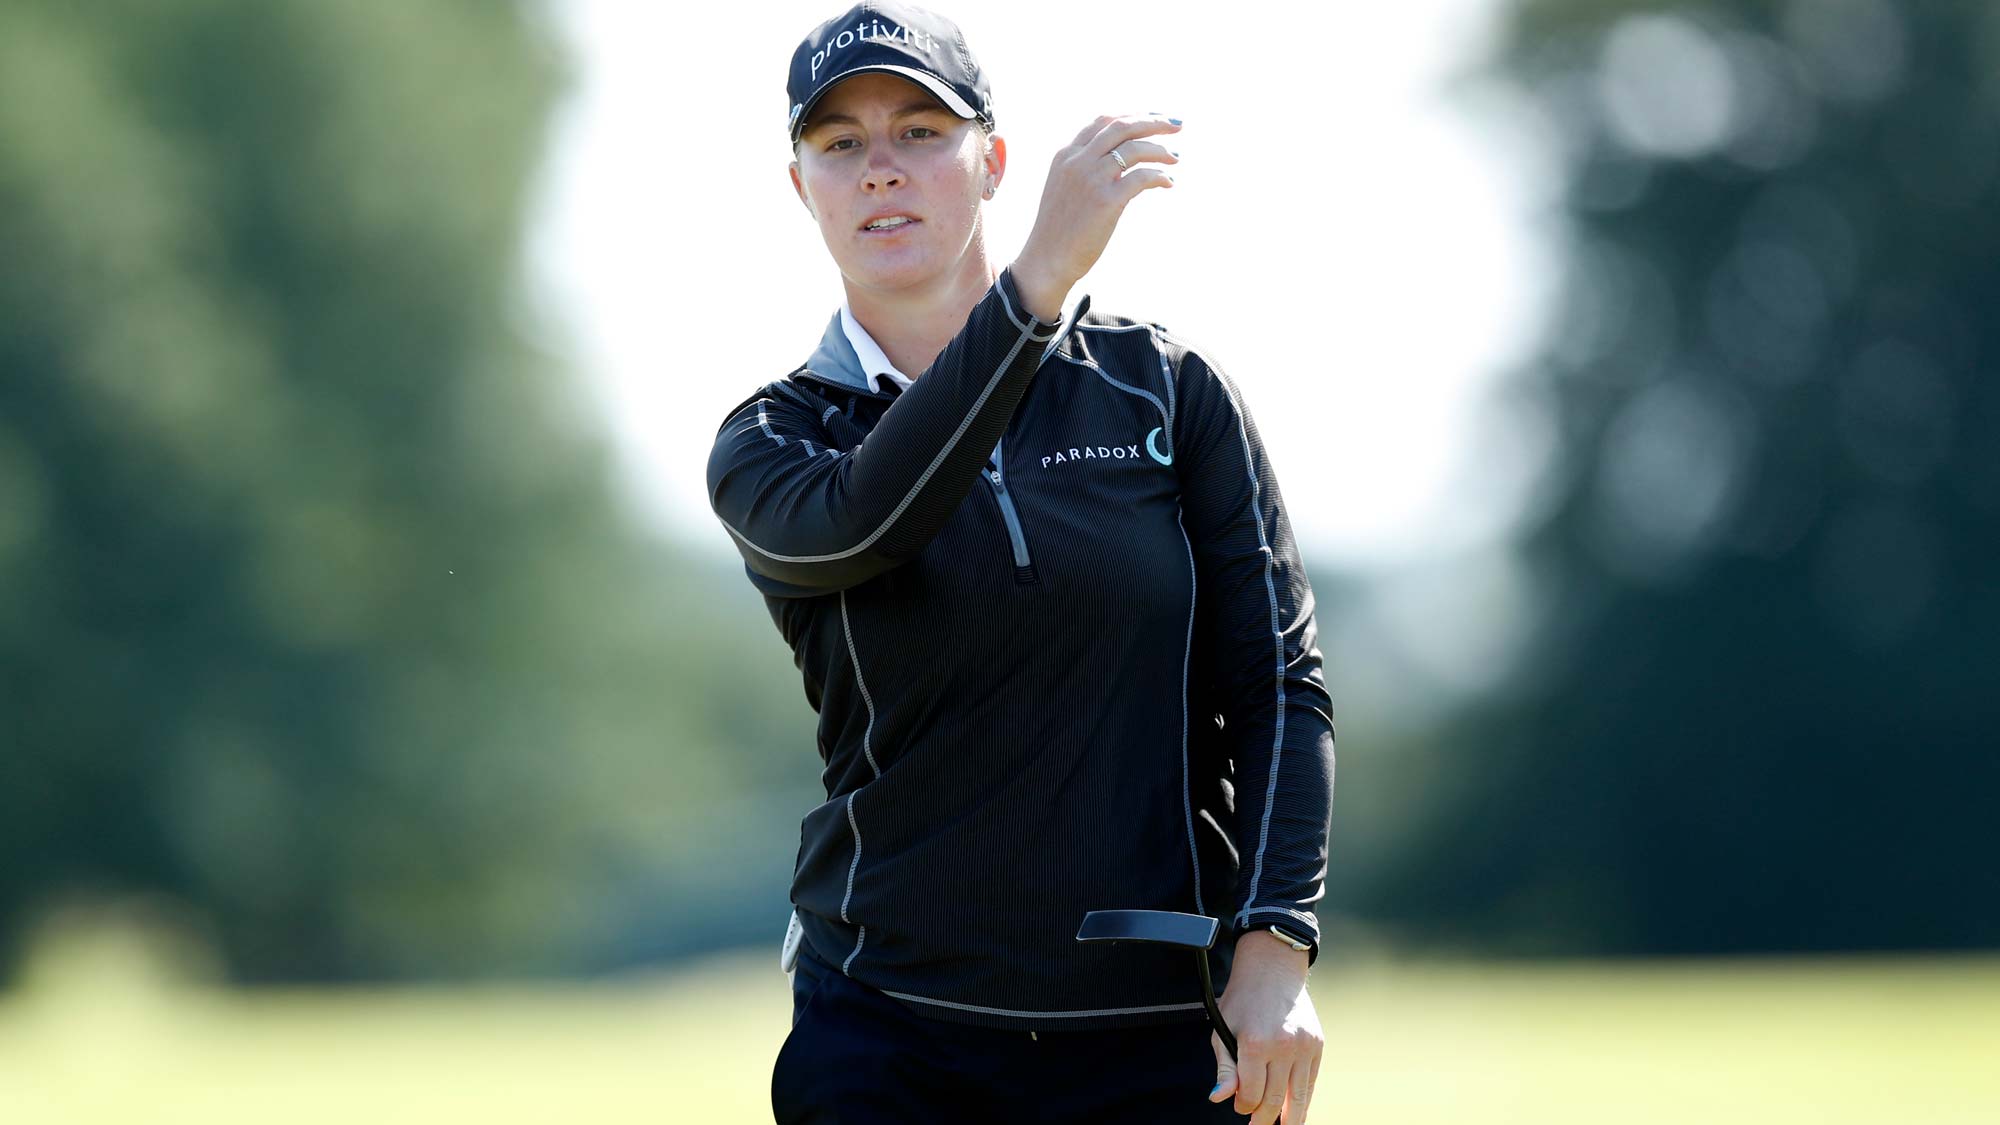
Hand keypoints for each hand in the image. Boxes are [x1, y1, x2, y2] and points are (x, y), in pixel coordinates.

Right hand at [1009, 113, 1181, 318]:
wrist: (1047, 259)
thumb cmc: (1059, 229)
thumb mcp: (1065, 187)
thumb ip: (1085, 168)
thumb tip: (1121, 161)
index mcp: (1066, 154)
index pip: (1104, 121)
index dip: (1133, 116)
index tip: (1154, 118)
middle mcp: (1078, 161)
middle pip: (1122, 126)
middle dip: (1153, 121)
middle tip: (1177, 125)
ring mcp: (1092, 179)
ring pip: (1134, 148)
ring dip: (1160, 150)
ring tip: (1175, 158)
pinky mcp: (1106, 201)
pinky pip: (1141, 177)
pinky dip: (1159, 176)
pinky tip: (1168, 182)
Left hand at [1207, 935, 1321, 1123]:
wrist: (1273, 970)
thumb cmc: (1243, 1001)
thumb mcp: (1223, 1030)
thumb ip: (1225, 1068)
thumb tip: (1218, 1098)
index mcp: (1255, 1044)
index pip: (1250, 1094)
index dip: (1243, 1107)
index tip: (1239, 1108)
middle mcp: (1283, 1046)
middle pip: (1274, 1100)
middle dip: (1263, 1118)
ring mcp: (1304, 1046)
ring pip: (1298, 1097)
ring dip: (1290, 1119)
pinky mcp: (1318, 1045)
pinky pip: (1311, 1082)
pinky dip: (1304, 1100)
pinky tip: (1296, 1111)